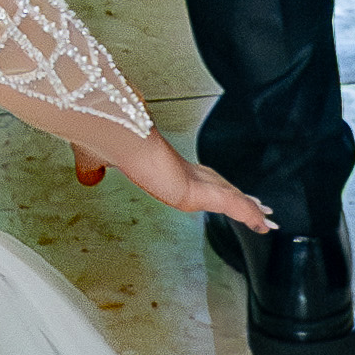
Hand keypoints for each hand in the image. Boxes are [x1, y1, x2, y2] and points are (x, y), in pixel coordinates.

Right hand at [81, 129, 275, 233]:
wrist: (108, 130)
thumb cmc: (101, 136)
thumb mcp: (93, 160)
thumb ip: (93, 170)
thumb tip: (88, 177)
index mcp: (161, 164)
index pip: (194, 177)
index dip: (209, 185)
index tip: (219, 190)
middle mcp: (180, 169)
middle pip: (217, 185)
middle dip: (236, 195)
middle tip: (256, 205)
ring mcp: (189, 178)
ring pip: (228, 195)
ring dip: (248, 208)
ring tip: (266, 219)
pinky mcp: (194, 189)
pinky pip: (230, 205)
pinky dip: (247, 214)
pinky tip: (262, 224)